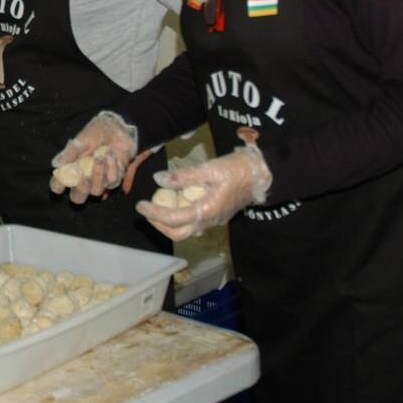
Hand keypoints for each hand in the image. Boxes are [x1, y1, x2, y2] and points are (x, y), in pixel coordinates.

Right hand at [48, 111, 139, 203]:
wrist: (117, 127)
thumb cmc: (96, 133)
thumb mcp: (81, 141)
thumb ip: (69, 153)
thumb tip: (55, 164)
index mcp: (71, 169)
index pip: (58, 184)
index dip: (57, 186)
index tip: (59, 183)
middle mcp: (83, 179)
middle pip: (77, 198)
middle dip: (80, 191)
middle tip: (83, 180)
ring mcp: (99, 181)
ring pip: (96, 191)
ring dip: (98, 174)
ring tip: (100, 157)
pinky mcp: (114, 178)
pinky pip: (112, 181)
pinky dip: (111, 167)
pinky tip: (111, 154)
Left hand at [134, 143, 272, 240]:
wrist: (262, 174)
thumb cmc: (237, 169)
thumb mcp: (209, 168)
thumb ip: (183, 176)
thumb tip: (158, 179)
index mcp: (207, 211)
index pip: (174, 219)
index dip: (154, 213)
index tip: (140, 205)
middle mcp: (209, 221)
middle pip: (178, 234)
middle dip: (159, 225)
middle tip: (147, 210)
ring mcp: (214, 220)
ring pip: (186, 231)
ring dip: (169, 223)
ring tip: (158, 206)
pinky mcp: (216, 216)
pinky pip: (194, 223)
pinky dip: (180, 217)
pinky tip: (175, 202)